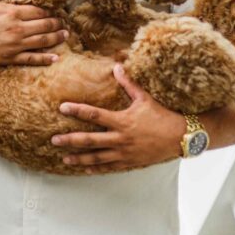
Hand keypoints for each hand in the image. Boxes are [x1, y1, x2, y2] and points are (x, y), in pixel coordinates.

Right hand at [0, 0, 66, 66]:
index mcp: (12, 12)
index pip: (39, 11)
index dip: (50, 11)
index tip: (56, 10)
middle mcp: (17, 29)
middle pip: (45, 25)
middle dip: (57, 23)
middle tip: (64, 22)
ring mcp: (15, 45)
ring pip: (43, 41)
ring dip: (57, 38)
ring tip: (65, 35)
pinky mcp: (11, 58)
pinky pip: (33, 59)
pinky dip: (46, 58)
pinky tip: (55, 57)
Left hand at [51, 64, 186, 173]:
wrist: (181, 137)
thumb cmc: (162, 115)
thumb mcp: (144, 98)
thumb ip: (128, 83)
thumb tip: (117, 66)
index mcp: (122, 121)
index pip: (94, 114)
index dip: (77, 110)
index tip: (62, 108)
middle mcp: (120, 138)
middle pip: (89, 140)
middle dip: (70, 140)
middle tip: (54, 140)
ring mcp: (124, 153)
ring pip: (97, 157)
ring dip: (79, 158)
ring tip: (64, 159)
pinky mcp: (130, 162)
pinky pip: (109, 167)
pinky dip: (96, 168)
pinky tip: (84, 168)